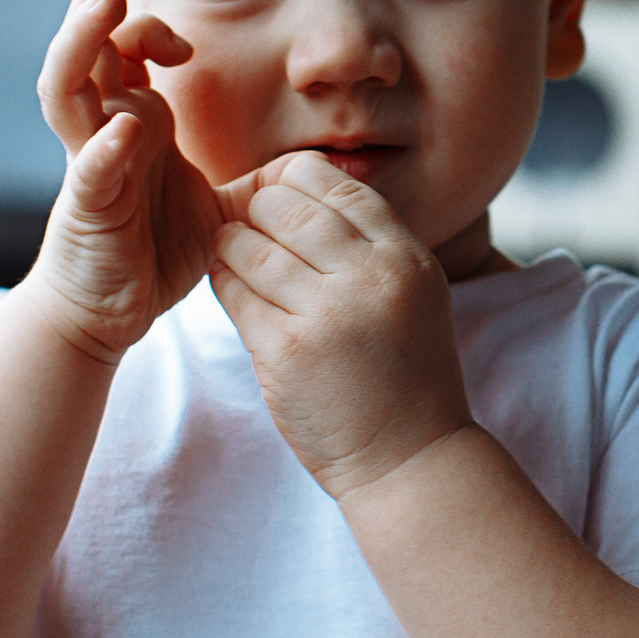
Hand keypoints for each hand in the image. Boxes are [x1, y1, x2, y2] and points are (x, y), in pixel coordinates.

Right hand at [29, 0, 236, 362]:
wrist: (110, 311)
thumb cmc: (156, 246)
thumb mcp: (211, 190)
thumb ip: (241, 159)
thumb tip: (299, 142)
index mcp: (129, 117)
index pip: (120, 43)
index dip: (139, 12)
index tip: (172, 0)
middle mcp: (99, 129)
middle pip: (86, 44)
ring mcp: (87, 166)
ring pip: (67, 89)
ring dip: (84, 43)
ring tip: (107, 4)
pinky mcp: (88, 212)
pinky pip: (90, 171)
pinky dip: (104, 148)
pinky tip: (125, 127)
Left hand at [207, 152, 475, 498]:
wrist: (412, 458)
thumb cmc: (407, 376)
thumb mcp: (413, 294)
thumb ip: (369, 247)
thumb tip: (300, 193)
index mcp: (405, 258)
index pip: (338, 187)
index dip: (296, 179)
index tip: (277, 191)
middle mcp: (370, 278)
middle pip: (287, 209)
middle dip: (257, 209)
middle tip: (247, 221)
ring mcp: (327, 315)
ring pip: (251, 248)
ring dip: (232, 245)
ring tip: (232, 250)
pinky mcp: (287, 353)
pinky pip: (235, 296)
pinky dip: (225, 284)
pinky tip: (230, 286)